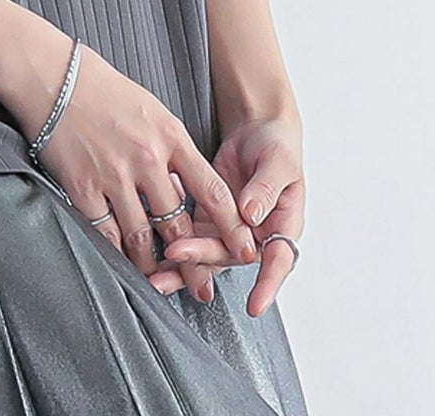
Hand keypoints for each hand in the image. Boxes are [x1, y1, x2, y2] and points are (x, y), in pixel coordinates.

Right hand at [20, 41, 260, 297]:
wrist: (54, 77)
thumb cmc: (104, 90)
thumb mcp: (152, 111)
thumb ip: (173, 150)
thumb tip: (183, 193)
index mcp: (171, 136)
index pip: (212, 191)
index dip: (232, 227)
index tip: (245, 250)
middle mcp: (147, 158)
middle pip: (178, 224)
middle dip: (194, 261)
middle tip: (203, 286)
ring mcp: (114, 174)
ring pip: (142, 237)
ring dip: (153, 264)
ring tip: (160, 280)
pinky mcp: (82, 186)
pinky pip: (106, 233)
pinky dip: (116, 253)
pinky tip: (122, 263)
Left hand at [151, 110, 304, 317]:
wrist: (257, 128)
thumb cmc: (276, 145)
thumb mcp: (278, 162)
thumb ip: (264, 188)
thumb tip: (250, 214)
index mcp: (282, 225)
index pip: (278, 260)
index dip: (267, 284)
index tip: (254, 306)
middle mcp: (256, 234)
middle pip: (230, 257)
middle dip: (202, 261)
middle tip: (175, 255)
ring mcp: (230, 228)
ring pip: (208, 254)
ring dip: (183, 264)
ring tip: (156, 274)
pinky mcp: (209, 217)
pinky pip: (192, 234)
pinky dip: (174, 240)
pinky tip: (152, 246)